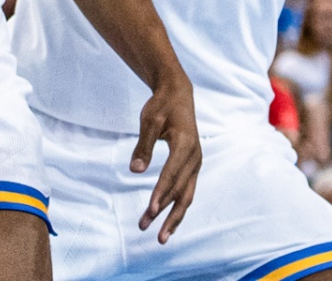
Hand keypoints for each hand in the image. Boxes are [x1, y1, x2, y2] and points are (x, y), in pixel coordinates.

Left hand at [130, 72, 201, 242]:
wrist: (178, 94)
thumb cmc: (161, 106)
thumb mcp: (149, 120)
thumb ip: (143, 145)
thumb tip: (135, 170)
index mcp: (185, 144)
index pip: (171, 174)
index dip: (160, 193)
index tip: (149, 211)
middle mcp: (195, 156)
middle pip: (181, 191)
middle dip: (165, 213)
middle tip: (150, 231)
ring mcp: (196, 162)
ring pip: (187, 195)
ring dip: (174, 216)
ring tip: (161, 236)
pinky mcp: (192, 165)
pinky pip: (187, 190)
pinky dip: (178, 207)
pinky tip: (168, 220)